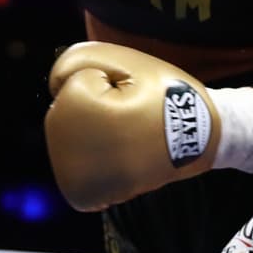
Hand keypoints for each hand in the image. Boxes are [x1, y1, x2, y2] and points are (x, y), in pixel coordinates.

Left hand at [44, 41, 252, 210]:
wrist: (198, 140)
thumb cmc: (163, 95)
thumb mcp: (124, 59)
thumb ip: (76, 59)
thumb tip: (54, 88)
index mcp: (76, 110)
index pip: (68, 83)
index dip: (100, 82)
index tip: (131, 96)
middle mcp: (66, 148)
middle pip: (62, 108)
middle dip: (91, 105)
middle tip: (130, 116)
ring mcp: (72, 176)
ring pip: (64, 133)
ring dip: (88, 130)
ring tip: (126, 135)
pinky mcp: (79, 193)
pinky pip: (67, 162)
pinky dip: (87, 156)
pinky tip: (115, 154)